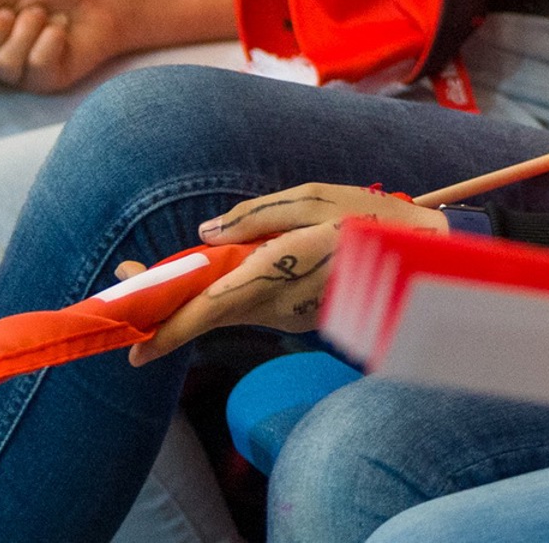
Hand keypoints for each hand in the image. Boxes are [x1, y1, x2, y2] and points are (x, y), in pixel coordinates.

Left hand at [124, 183, 448, 358]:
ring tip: (155, 271)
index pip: (210, 311)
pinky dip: (223, 291)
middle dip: (162, 305)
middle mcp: (277, 305)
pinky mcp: (295, 315)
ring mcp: (287, 315)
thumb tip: (205, 235)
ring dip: (190, 294)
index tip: (134, 350)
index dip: (168, 331)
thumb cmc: (373, 218)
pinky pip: (249, 303)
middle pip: (207, 314)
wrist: (425, 257)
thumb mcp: (315, 198)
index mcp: (277, 273)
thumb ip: (255, 216)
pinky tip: (211, 270)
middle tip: (124, 275)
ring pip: (226, 308)